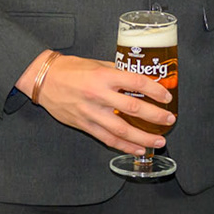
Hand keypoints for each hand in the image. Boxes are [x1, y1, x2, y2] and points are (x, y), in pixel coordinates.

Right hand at [18, 51, 174, 154]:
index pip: (137, 82)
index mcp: (104, 76)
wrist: (44, 80)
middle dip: (155, 117)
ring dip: (143, 138)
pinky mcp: (85, 125)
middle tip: (169, 120)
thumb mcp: (98, 64)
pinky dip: (125, 146)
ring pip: (122, 129)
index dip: (155, 90)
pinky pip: (108, 139)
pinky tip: (138, 149)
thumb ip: (118, 72)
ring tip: (158, 141)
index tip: (167, 96)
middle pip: (133, 108)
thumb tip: (142, 78)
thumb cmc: (71, 69)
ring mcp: (92, 113)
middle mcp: (99, 95)